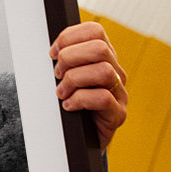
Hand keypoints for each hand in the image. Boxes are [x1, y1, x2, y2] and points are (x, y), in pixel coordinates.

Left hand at [50, 22, 127, 149]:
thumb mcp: (63, 78)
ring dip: (74, 80)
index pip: (94, 31)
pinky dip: (79, 100)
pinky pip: (103, 98)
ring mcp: (120, 93)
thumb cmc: (69, 105)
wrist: (78, 140)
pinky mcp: (118, 114)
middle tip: (57, 75)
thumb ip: (62, 61)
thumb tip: (50, 50)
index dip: (69, 37)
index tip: (52, 53)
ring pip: (103, 71)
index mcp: (103, 58)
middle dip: (70, 58)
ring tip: (61, 92)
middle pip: (100, 48)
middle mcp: (115, 72)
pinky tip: (68, 106)